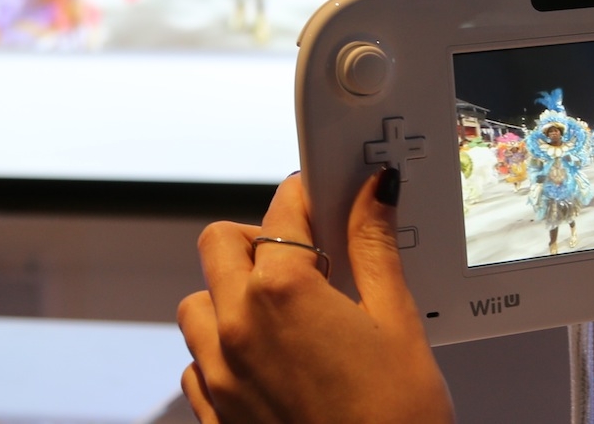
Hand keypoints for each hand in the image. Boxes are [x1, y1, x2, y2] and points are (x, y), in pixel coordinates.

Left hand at [178, 170, 454, 423]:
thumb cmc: (396, 419)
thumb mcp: (397, 320)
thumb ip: (374, 246)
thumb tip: (374, 192)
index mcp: (283, 292)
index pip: (283, 212)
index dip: (308, 196)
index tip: (326, 197)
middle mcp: (238, 327)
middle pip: (221, 243)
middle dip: (261, 239)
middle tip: (308, 257)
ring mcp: (219, 374)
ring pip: (200, 302)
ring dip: (232, 293)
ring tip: (286, 310)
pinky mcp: (215, 415)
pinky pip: (197, 361)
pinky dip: (223, 349)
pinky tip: (270, 359)